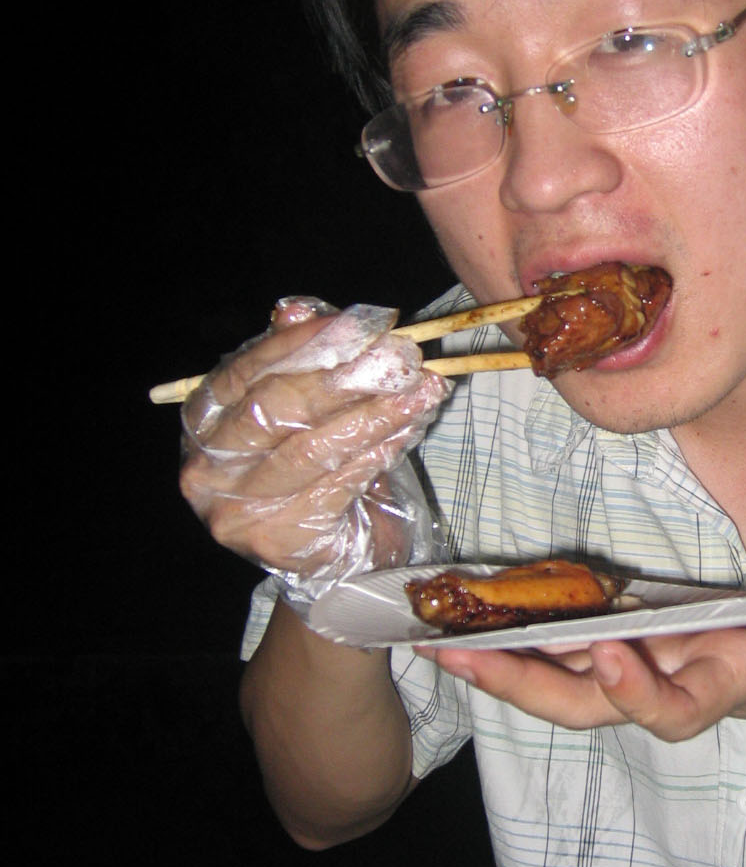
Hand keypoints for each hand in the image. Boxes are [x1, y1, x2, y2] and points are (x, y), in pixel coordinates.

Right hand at [179, 297, 447, 585]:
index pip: (246, 370)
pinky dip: (379, 452)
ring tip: (421, 390)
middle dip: (345, 377)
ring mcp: (236, 510)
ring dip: (375, 414)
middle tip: (400, 358)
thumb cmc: (314, 472)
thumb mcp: (304, 411)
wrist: (330, 557)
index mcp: (202, 424)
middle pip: (276, 408)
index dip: (304, 343)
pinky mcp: (278, 540)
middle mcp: (206, 468)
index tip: (363, 325)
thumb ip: (298, 359)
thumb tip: (296, 308)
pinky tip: (409, 429)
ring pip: (313, 448)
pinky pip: (337, 484)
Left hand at [425, 590, 745, 747]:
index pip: (673, 708)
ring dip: (507, 663)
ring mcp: (657, 665)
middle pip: (588, 705)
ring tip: (440, 642)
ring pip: (570, 680)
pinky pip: (578, 645)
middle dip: (523, 686)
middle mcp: (677, 682)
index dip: (638, 690)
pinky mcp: (649, 640)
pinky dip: (531, 634)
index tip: (611, 651)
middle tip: (456, 658)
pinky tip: (480, 614)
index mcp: (727, 685)